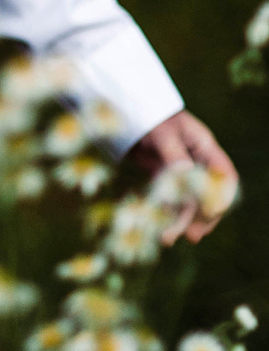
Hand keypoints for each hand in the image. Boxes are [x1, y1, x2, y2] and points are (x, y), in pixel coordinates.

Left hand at [129, 109, 237, 245]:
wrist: (127, 111)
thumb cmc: (150, 116)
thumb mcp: (162, 133)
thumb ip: (174, 154)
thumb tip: (185, 174)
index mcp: (204, 146)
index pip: (224, 176)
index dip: (222, 196)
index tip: (212, 213)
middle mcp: (196, 161)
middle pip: (207, 194)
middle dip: (201, 216)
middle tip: (193, 236)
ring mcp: (180, 169)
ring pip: (187, 200)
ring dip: (181, 220)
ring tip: (168, 239)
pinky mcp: (163, 175)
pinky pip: (169, 199)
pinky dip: (165, 214)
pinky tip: (159, 228)